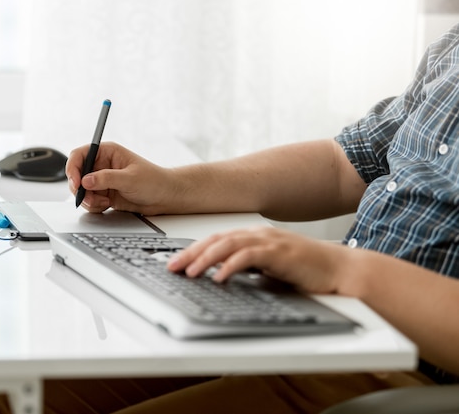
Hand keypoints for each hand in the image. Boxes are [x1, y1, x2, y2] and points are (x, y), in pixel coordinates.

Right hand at [66, 142, 177, 214]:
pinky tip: (107, 205)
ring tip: (104, 203)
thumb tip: (85, 181)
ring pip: (82, 190)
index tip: (75, 182)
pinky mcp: (105, 194)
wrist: (165, 197)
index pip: (80, 155)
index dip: (73, 168)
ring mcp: (103, 181)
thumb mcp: (130, 178)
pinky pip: (90, 201)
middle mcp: (102, 165)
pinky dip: (94, 206)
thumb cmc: (154, 181)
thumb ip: (106, 179)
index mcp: (107, 152)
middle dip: (80, 189)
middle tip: (87, 198)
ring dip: (88, 200)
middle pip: (77, 175)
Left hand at [167, 226, 354, 294]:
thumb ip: (247, 267)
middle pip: (216, 240)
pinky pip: (250, 257)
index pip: (216, 240)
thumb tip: (220, 275)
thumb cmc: (306, 269)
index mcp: (254, 236)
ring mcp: (270, 241)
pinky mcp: (280, 253)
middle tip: (172, 267)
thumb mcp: (269, 267)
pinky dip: (231, 266)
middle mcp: (258, 234)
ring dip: (206, 259)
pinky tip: (219, 277)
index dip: (194, 250)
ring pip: (229, 245)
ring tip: (190, 272)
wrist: (340, 269)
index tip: (176, 263)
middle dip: (192, 253)